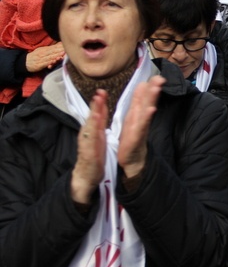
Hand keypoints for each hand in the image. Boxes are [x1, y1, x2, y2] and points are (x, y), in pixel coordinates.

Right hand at [25, 43, 64, 71]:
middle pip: (52, 52)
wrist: (25, 62)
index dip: (60, 47)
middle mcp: (43, 53)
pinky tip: (54, 61)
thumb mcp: (42, 50)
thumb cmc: (35, 56)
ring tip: (62, 55)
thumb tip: (60, 43)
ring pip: (50, 57)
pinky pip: (45, 63)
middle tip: (66, 49)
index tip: (66, 45)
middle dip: (59, 51)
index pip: (53, 47)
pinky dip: (50, 62)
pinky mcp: (39, 65)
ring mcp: (41, 59)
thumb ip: (51, 48)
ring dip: (56, 56)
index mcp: (44, 49)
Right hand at [71, 89, 107, 203]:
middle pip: (92, 117)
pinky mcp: (88, 152)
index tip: (102, 91)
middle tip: (100, 92)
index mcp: (92, 130)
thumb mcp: (99, 135)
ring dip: (93, 115)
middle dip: (96, 105)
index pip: (97, 114)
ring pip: (90, 126)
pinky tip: (95, 124)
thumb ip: (100, 122)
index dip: (99, 103)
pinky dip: (93, 131)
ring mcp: (87, 142)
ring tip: (97, 104)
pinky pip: (91, 140)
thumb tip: (101, 108)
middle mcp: (88, 134)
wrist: (86, 175)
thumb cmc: (93, 154)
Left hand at [117, 75, 164, 177]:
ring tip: (157, 88)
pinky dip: (147, 117)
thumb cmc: (132, 138)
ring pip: (146, 110)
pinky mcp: (136, 137)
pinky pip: (142, 126)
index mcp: (138, 113)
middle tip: (161, 78)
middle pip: (148, 101)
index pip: (145, 96)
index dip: (151, 86)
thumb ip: (138, 101)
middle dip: (154, 89)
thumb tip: (143, 85)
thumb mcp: (133, 117)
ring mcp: (140, 127)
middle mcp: (141, 119)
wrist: (131, 159)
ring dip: (152, 99)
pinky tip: (151, 109)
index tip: (157, 75)